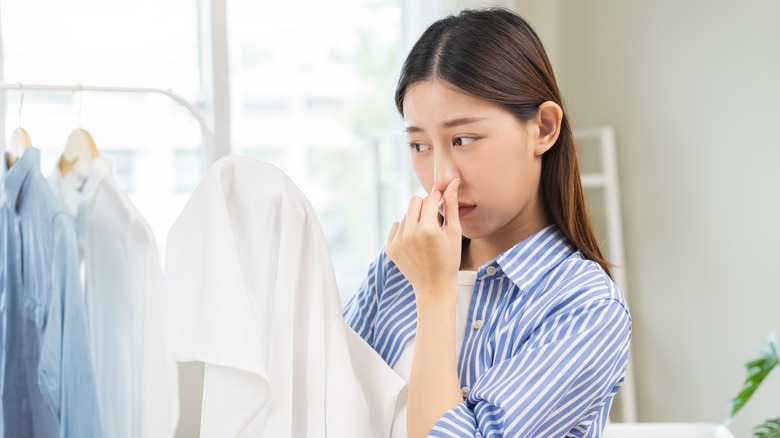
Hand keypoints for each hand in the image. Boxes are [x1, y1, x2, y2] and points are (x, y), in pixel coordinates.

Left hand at [386, 178, 461, 299]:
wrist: (434, 286)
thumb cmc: (449, 259)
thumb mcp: (454, 232)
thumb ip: (451, 205)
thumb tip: (453, 182)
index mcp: (427, 229)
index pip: (429, 199)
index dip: (437, 197)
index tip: (442, 201)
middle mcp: (410, 234)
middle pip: (414, 202)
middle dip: (424, 205)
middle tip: (433, 218)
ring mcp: (398, 242)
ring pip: (405, 215)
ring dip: (415, 219)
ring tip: (426, 235)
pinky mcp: (390, 248)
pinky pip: (396, 227)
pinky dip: (405, 229)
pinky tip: (415, 242)